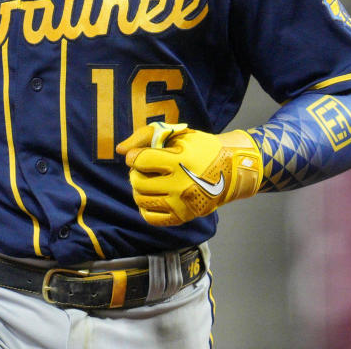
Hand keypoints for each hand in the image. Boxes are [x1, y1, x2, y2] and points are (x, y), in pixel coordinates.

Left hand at [116, 122, 263, 225]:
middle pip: (137, 182)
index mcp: (180, 161)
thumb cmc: (201, 148)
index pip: (140, 161)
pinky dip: (145, 206)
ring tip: (149, 181)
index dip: (134, 156)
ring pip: (141, 200)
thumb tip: (120, 151)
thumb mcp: (177, 133)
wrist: (230, 170)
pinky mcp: (183, 217)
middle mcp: (181, 184)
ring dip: (139, 189)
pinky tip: (153, 196)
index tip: (140, 155)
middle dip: (136, 172)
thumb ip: (145, 136)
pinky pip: (151, 217)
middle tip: (145, 168)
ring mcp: (181, 204)